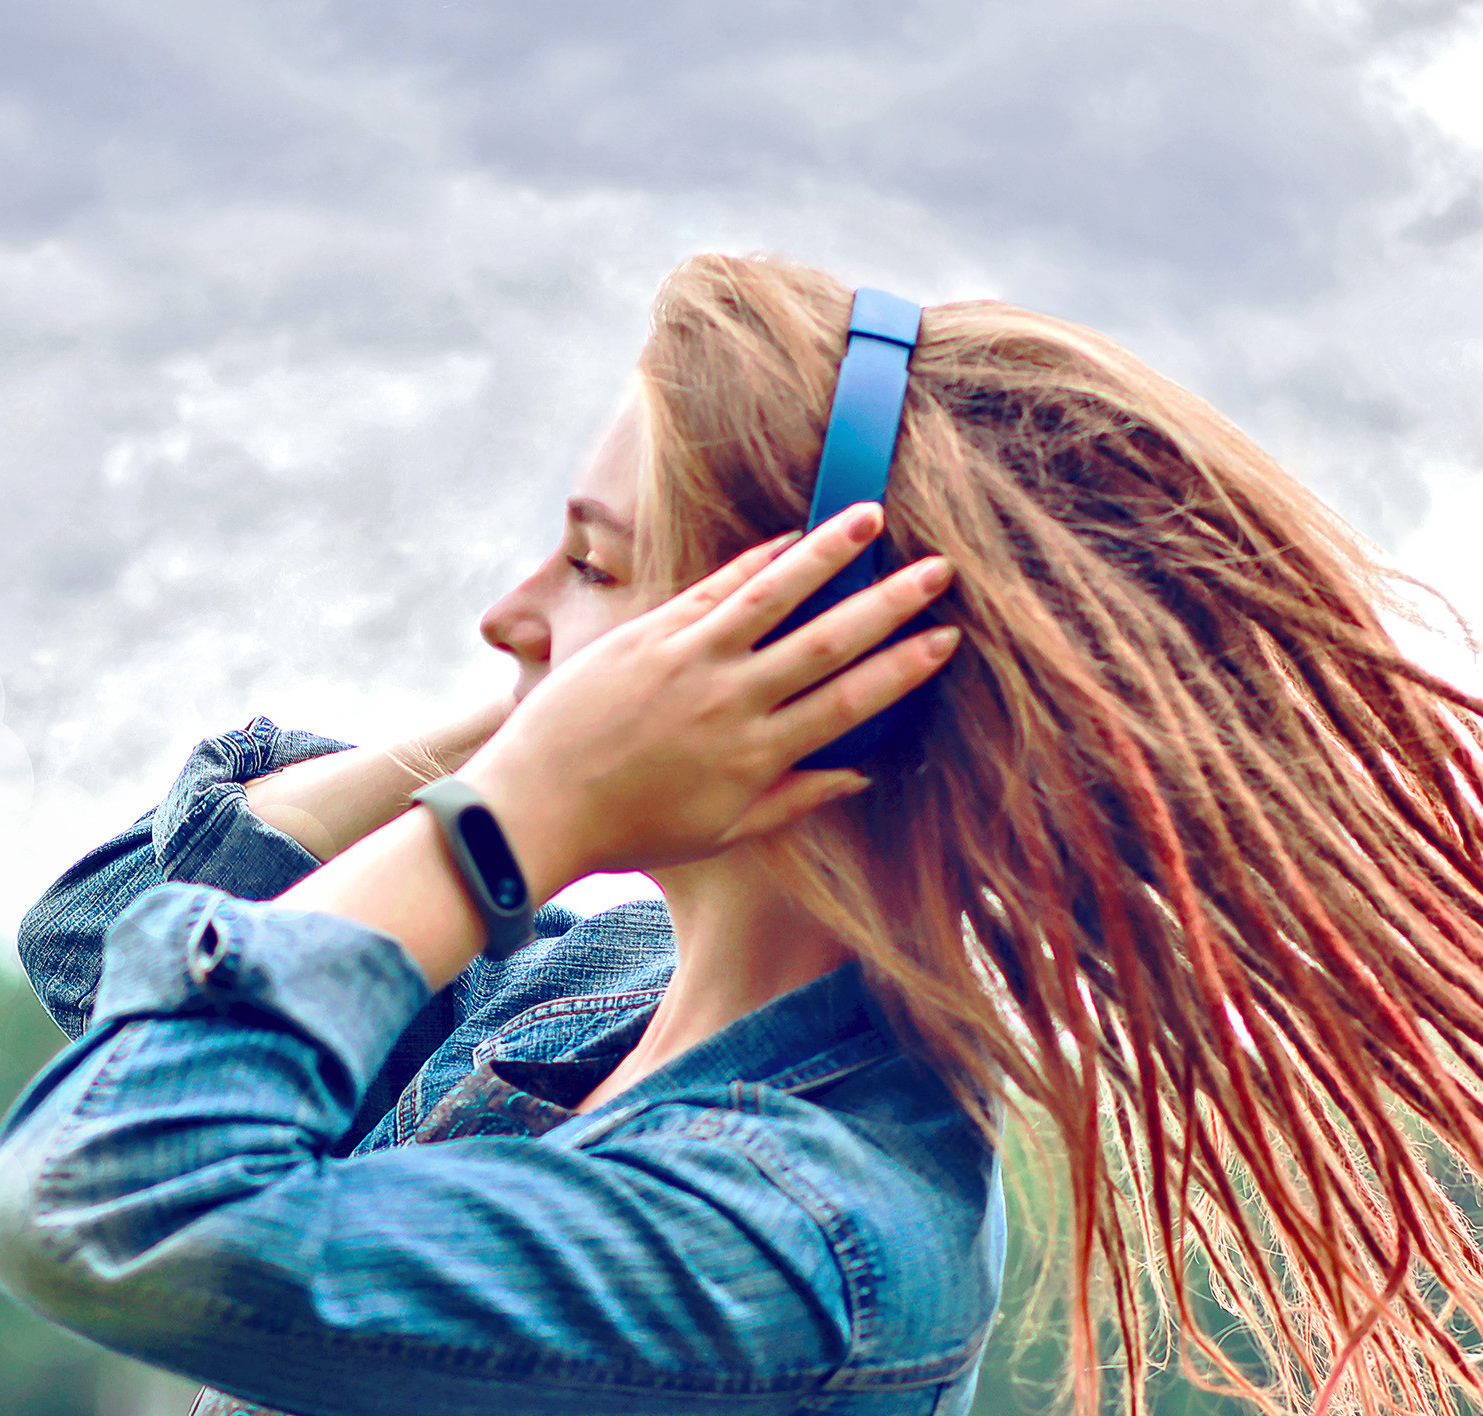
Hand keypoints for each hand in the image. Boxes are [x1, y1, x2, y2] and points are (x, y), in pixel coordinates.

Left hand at [454, 502, 958, 891]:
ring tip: (871, 516)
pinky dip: (756, 559)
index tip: (947, 640)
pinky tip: (792, 535)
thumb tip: (862, 774)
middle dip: (890, 602)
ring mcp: (688, 660)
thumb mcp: (720, 833)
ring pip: (774, 595)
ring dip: (828, 552)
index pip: (849, 703)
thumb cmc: (630, 830)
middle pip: (828, 641)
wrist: (535, 807)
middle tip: (940, 568)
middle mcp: (731, 701)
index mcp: (756, 756)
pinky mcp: (648, 633)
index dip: (903, 669)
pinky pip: (714, 585)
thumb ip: (794, 800)